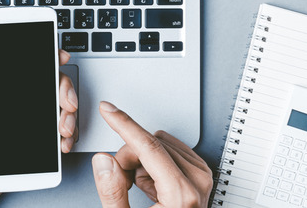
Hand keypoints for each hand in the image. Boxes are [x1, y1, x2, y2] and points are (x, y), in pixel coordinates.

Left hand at [0, 48, 77, 207]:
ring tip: (63, 125)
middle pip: (37, 85)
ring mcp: (11, 129)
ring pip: (47, 109)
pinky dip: (61, 136)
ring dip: (65, 112)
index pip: (7, 68)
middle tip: (64, 100)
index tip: (52, 56)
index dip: (33, 57)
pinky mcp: (21, 150)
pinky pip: (46, 138)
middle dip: (59, 87)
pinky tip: (61, 140)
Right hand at [91, 102, 212, 207]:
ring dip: (141, 162)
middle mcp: (197, 182)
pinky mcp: (201, 172)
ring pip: (159, 144)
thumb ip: (112, 194)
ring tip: (141, 189)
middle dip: (128, 159)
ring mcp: (201, 176)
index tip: (109, 111)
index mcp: (182, 195)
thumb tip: (104, 162)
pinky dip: (154, 163)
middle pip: (150, 144)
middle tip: (122, 183)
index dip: (124, 125)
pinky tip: (153, 185)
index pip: (149, 146)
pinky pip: (168, 149)